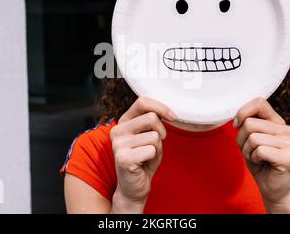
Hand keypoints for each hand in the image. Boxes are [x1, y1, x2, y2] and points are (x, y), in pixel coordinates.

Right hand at [110, 96, 175, 212]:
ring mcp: (118, 144)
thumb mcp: (150, 136)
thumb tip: (169, 112)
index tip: (172, 116)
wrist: (134, 187)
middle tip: (155, 145)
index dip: (161, 107)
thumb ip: (154, 121)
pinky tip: (143, 164)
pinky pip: (151, 150)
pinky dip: (154, 158)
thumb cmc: (144, 160)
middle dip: (161, 132)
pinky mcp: (123, 158)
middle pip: (151, 118)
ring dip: (157, 148)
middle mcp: (117, 130)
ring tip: (147, 156)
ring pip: (154, 136)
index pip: (142, 102)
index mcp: (123, 121)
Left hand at [234, 97, 289, 213]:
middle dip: (242, 139)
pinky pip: (260, 151)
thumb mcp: (249, 139)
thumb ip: (247, 125)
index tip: (237, 125)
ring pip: (253, 138)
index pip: (259, 102)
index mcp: (278, 122)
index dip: (243, 112)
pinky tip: (262, 164)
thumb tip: (237, 120)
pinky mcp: (289, 157)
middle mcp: (287, 130)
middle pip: (250, 124)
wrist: (272, 188)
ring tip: (256, 158)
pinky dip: (254, 159)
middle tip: (250, 151)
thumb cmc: (260, 162)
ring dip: (247, 151)